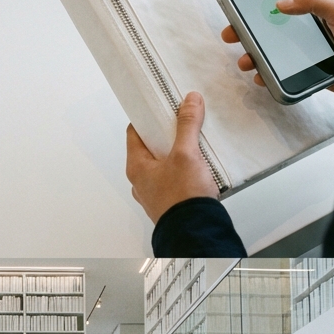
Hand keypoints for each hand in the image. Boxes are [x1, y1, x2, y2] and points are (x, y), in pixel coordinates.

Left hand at [125, 93, 218, 222]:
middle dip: (166, 134)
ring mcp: (155, 193)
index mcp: (137, 167)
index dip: (146, 118)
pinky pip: (174, 179)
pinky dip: (184, 169)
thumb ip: (187, 126)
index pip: (134, 133)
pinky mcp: (171, 202)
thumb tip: (189, 102)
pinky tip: (199, 165)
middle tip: (181, 122)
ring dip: (177, 152)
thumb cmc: (182, 198)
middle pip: (150, 148)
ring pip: (163, 164)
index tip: (159, 107)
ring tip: (193, 142)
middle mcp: (142, 181)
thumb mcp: (186, 154)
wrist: (195, 231)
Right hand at [222, 0, 333, 97]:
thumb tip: (281, 3)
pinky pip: (279, 71)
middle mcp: (304, 25)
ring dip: (253, 54)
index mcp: (314, 3)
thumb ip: (313, 1)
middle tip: (231, 33)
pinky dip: (267, 75)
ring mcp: (302, 48)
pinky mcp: (303, 68)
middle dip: (247, 29)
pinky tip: (261, 77)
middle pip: (268, 24)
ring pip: (270, 49)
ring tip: (245, 60)